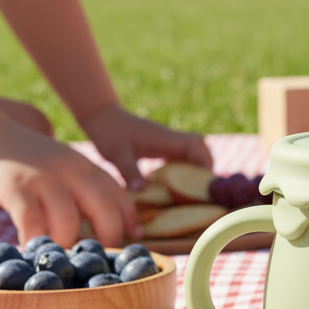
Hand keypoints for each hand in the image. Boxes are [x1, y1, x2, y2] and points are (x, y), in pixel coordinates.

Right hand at [0, 120, 139, 246]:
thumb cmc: (28, 159)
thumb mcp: (64, 164)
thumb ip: (83, 186)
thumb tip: (105, 222)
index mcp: (85, 165)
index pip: (117, 192)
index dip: (128, 217)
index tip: (135, 236)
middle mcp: (70, 170)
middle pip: (102, 206)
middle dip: (108, 235)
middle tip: (101, 254)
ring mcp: (43, 179)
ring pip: (68, 220)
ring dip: (68, 243)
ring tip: (63, 256)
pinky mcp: (15, 188)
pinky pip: (31, 223)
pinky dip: (34, 242)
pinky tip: (31, 252)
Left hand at [79, 104, 211, 190]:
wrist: (102, 117)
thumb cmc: (109, 133)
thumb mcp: (117, 154)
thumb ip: (129, 171)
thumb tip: (140, 191)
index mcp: (164, 138)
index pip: (194, 146)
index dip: (204, 163)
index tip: (205, 181)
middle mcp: (170, 138)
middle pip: (199, 147)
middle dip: (206, 165)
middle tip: (204, 186)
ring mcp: (166, 140)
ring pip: (192, 150)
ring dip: (197, 165)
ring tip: (195, 187)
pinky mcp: (161, 144)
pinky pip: (180, 154)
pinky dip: (185, 166)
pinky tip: (179, 181)